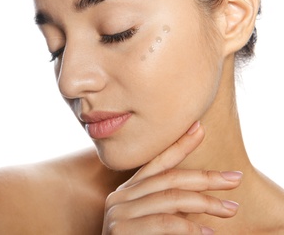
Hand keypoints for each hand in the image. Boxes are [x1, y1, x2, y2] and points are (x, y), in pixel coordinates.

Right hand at [102, 122, 241, 234]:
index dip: (179, 145)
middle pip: (169, 178)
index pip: (157, 163)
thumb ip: (168, 205)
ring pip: (170, 198)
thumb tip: (201, 195)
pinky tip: (208, 232)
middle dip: (205, 178)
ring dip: (205, 202)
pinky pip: (164, 222)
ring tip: (230, 209)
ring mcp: (119, 212)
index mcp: (129, 191)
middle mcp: (121, 196)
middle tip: (234, 179)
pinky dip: (190, 227)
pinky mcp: (121, 229)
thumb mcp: (154, 219)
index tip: (200, 129)